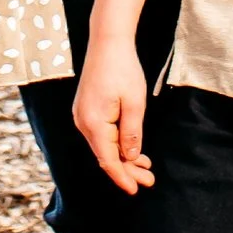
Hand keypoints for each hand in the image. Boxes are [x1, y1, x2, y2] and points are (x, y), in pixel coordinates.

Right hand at [72, 36, 154, 195]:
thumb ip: (132, 133)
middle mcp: (82, 122)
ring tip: (146, 167)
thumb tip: (130, 157)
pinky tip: (131, 149)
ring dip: (123, 157)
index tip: (136, 189)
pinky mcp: (86, 110)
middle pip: (105, 155)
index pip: (108, 160)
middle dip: (127, 170)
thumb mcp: (135, 103)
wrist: (107, 42)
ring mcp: (81, 116)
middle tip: (150, 179)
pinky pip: (101, 134)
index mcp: (93, 123)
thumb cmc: (123, 69)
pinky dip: (116, 144)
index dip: (122, 177)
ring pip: (103, 146)